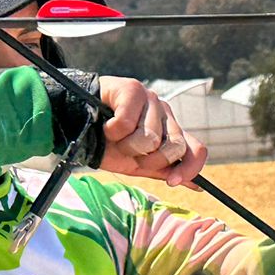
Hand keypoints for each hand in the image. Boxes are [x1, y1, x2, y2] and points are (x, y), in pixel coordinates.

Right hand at [94, 78, 208, 189]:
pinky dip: (112, 131)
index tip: (171, 182)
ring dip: (126, 146)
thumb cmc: (108, 145)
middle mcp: (166, 114)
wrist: (78, 126)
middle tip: (129, 153)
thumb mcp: (137, 164)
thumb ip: (165, 171)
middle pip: (174, 147)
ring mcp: (151, 100)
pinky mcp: (133, 89)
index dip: (189, 169)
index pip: (196, 150)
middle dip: (148, 160)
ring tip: (114, 137)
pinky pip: (127, 123)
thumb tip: (197, 185)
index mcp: (171, 131)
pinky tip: (107, 124)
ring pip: (150, 138)